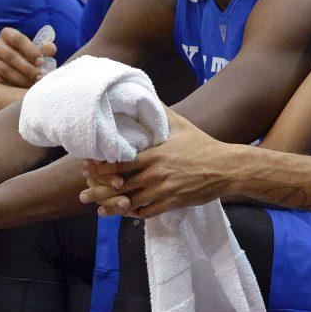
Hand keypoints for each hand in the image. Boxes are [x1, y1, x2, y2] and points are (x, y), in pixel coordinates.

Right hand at [0, 27, 55, 86]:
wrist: (7, 70)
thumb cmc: (25, 58)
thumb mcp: (34, 52)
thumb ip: (44, 50)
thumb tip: (51, 48)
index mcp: (7, 34)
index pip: (19, 39)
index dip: (31, 51)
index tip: (41, 62)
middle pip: (11, 55)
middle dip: (27, 68)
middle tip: (39, 78)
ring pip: (4, 69)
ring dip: (20, 79)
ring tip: (32, 86)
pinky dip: (8, 86)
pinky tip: (18, 90)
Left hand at [80, 108, 226, 217]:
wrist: (226, 167)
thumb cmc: (203, 145)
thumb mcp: (181, 125)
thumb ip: (162, 113)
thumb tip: (149, 96)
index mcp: (154, 155)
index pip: (119, 163)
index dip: (100, 167)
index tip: (87, 168)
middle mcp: (155, 174)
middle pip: (119, 186)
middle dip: (99, 191)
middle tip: (83, 195)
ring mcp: (163, 190)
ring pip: (130, 202)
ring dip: (113, 207)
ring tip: (100, 209)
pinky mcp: (173, 202)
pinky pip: (147, 212)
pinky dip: (135, 214)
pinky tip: (127, 213)